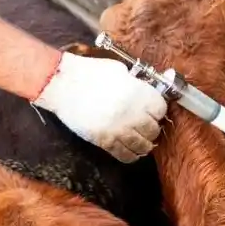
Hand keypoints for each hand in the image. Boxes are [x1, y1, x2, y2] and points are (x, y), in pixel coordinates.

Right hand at [31, 52, 167, 161]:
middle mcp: (132, 113)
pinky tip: (130, 150)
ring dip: (144, 143)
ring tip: (139, 139)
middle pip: (153, 130)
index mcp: (138, 93)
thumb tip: (145, 90)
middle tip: (146, 126)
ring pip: (142, 146)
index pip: (161, 109)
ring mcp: (118, 129)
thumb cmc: (89, 73)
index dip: (157, 110)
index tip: (152, 110)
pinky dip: (131, 155)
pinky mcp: (104, 141)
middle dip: (151, 128)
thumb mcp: (119, 70)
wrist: (63, 84)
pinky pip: (124, 155)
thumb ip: (135, 83)